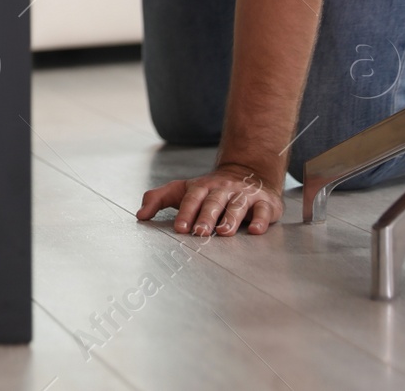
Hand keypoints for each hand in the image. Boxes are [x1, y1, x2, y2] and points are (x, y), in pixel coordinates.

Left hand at [136, 163, 282, 235]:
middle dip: (206, 217)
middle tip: (199, 232)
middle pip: (214, 202)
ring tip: (224, 232)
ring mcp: (244, 195)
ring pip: (237, 206)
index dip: (186, 212)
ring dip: (231, 219)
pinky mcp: (265, 203)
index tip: (180, 228)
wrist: (248, 173)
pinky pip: (264, 211)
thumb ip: (158, 199)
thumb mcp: (181, 190)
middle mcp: (223, 190)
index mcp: (202, 187)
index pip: (192, 198)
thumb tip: (139, 215)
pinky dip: (260, 220)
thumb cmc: (209, 189)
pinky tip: (255, 230)